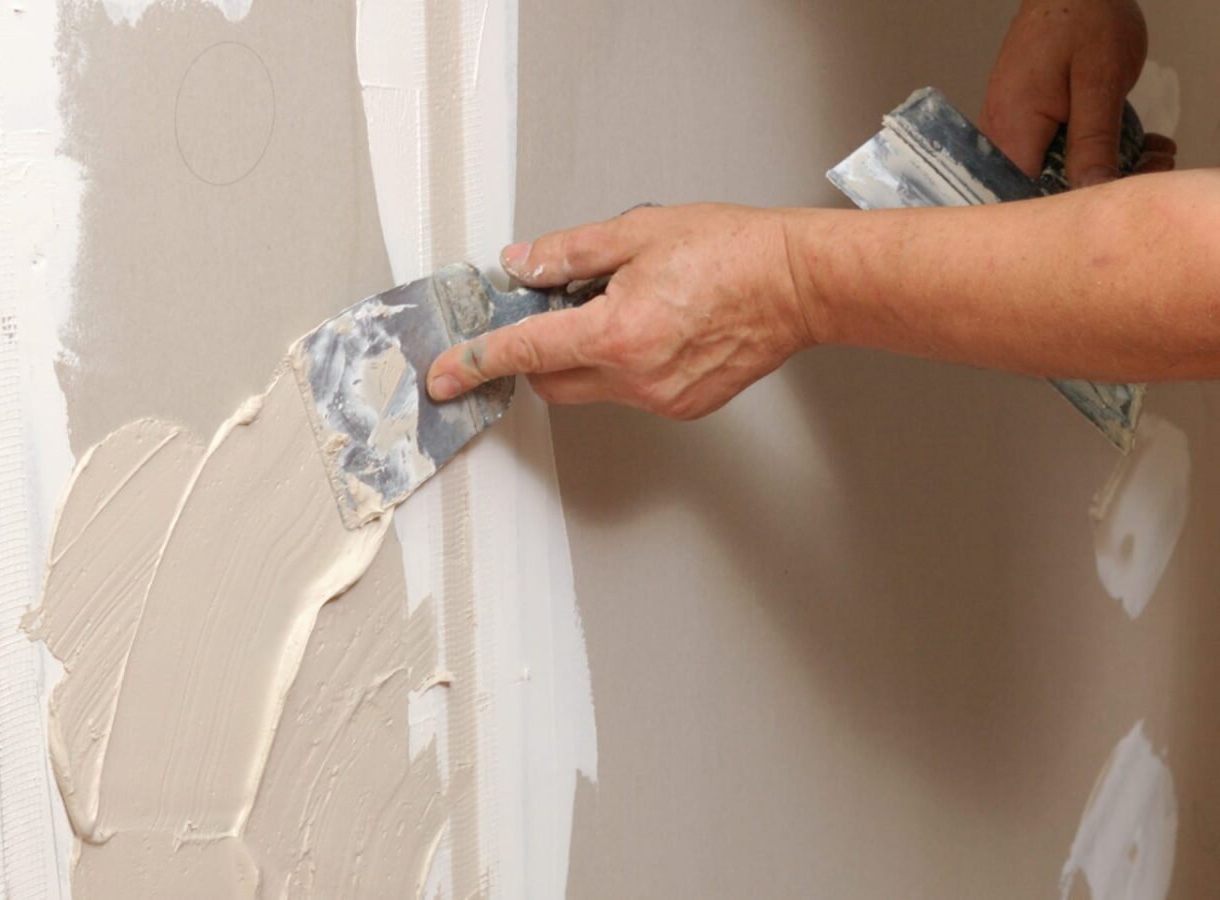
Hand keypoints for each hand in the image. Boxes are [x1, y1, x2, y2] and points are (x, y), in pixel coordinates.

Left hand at [426, 205, 817, 420]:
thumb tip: (521, 265)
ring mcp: (660, 398)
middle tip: (565, 305)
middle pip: (550, 379)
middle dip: (540, 350)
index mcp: (616, 333)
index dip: (476, 362)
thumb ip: (568, 254)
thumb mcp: (636, 233)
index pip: (525, 351)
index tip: (446, 377)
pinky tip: (656, 326)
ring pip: (589, 387)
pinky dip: (622, 364)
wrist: (798, 283)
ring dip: (585, 354)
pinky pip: (628, 391)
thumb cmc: (732, 251)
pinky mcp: (682, 406)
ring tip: (629, 306)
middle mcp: (635, 376)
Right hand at [980, 0, 1171, 184]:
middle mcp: (1000, 134)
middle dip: (1096, 187)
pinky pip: (1052, 154)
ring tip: (1149, 152)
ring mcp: (1009, 128)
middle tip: (1151, 165)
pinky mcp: (1023, 121)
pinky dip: (1091, 153)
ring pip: (1050, 173)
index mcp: (1013, 128)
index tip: (1116, 195)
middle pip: (1038, 189)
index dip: (1067, 207)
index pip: (1025, 196)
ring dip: (1101, 170)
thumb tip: (1090, 190)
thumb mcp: (1100, 81)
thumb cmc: (1083, 21)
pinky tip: (1128, 144)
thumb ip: (1094, 140)